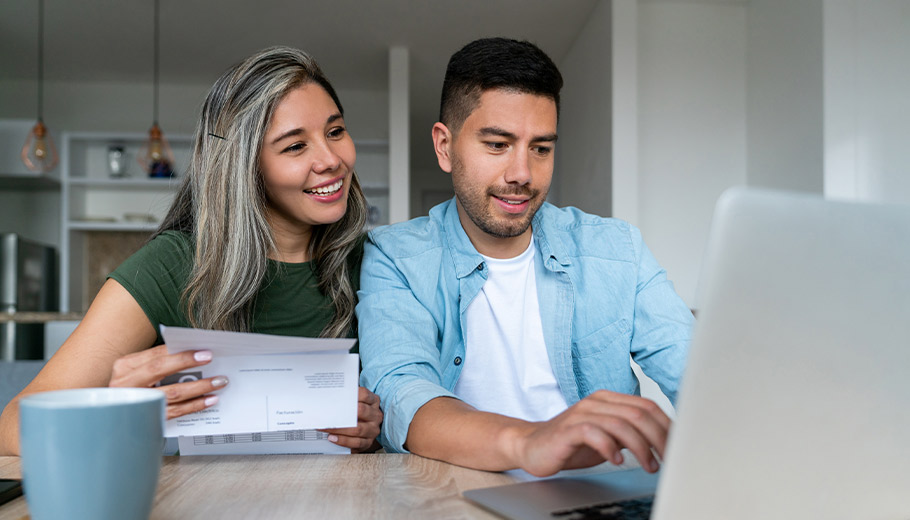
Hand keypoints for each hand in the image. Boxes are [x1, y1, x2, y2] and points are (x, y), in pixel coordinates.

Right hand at [109, 344, 228, 419]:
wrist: (115, 416)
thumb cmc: (132, 388)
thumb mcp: (138, 371)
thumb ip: (158, 361)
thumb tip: (193, 353)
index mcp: (126, 367)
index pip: (156, 354)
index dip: (181, 353)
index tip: (204, 351)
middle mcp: (127, 383)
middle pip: (159, 369)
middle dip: (187, 363)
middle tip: (210, 360)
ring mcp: (137, 402)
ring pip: (171, 393)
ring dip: (199, 387)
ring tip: (218, 382)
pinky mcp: (146, 419)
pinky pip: (174, 412)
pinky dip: (194, 405)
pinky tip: (209, 400)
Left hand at [320, 387, 382, 452]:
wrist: (366, 430)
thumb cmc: (358, 414)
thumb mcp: (357, 403)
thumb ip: (346, 399)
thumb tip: (328, 397)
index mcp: (373, 402)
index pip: (364, 394)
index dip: (352, 394)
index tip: (337, 396)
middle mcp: (375, 415)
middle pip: (361, 411)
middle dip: (343, 412)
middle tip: (327, 413)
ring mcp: (373, 429)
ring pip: (357, 429)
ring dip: (339, 429)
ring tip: (325, 428)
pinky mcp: (368, 442)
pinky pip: (356, 442)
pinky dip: (343, 440)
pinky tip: (332, 438)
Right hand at [510, 390, 669, 476]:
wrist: (532, 446)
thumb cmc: (571, 443)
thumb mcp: (608, 437)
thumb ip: (630, 434)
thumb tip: (663, 442)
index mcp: (608, 399)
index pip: (646, 406)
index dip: (666, 425)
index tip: (678, 445)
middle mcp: (596, 402)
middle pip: (638, 414)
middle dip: (659, 438)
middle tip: (668, 459)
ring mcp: (582, 413)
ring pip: (621, 424)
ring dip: (640, 447)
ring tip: (649, 465)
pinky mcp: (568, 429)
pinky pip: (594, 433)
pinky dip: (610, 448)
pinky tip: (617, 460)